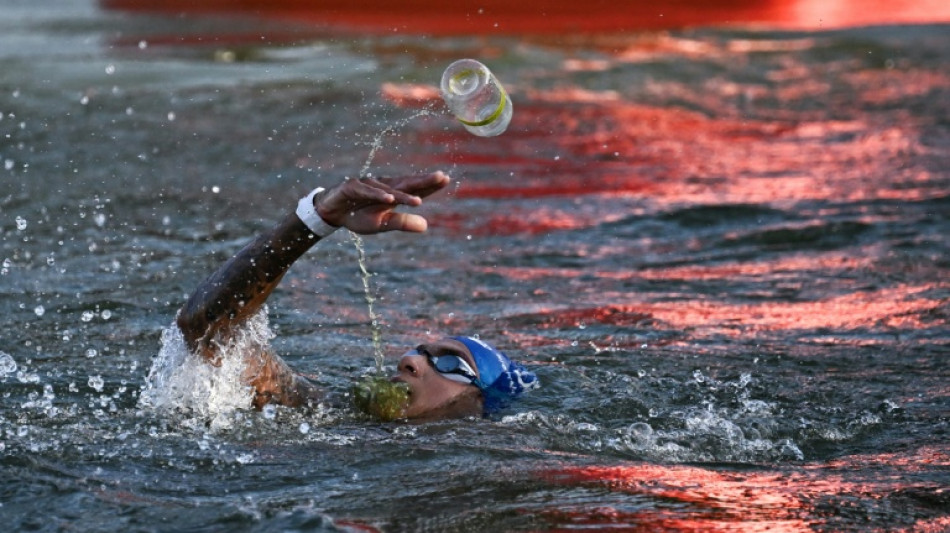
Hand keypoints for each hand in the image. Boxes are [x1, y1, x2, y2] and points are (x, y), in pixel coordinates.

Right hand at [314, 171, 450, 234]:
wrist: (330, 212)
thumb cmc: (357, 216)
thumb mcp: (381, 224)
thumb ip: (402, 223)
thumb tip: (426, 226)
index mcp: (392, 195)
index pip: (414, 189)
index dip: (429, 185)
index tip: (446, 179)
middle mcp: (383, 187)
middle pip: (406, 183)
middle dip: (423, 181)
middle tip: (442, 177)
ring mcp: (368, 185)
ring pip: (389, 190)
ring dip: (403, 195)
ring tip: (418, 201)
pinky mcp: (352, 187)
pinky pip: (367, 192)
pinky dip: (378, 196)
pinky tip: (390, 200)